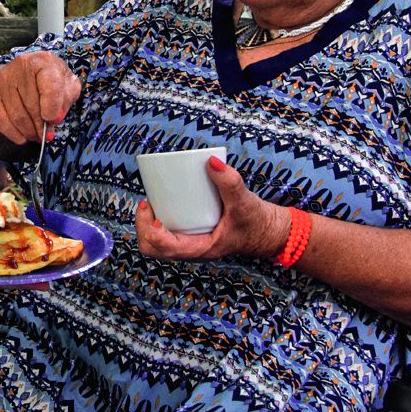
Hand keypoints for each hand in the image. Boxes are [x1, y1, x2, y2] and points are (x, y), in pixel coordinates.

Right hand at [0, 51, 81, 148]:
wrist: (26, 74)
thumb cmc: (51, 82)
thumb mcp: (68, 86)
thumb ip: (67, 100)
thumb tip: (54, 118)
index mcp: (43, 62)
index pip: (50, 86)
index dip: (53, 108)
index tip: (54, 120)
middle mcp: (20, 66)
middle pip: (31, 105)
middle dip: (41, 126)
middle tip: (46, 136)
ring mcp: (4, 80)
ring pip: (16, 115)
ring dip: (29, 132)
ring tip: (36, 136)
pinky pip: (1, 120)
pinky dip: (14, 134)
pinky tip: (22, 137)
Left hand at [133, 155, 287, 261]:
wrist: (268, 231)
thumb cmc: (256, 221)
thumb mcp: (245, 201)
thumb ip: (230, 182)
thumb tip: (211, 161)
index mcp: (201, 249)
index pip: (164, 248)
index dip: (151, 231)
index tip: (151, 210)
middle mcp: (191, 250)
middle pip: (153, 249)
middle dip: (142, 227)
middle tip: (146, 203)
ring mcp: (190, 245)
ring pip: (157, 245)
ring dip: (146, 226)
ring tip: (148, 204)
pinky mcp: (193, 236)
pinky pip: (166, 236)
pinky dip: (156, 223)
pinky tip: (159, 205)